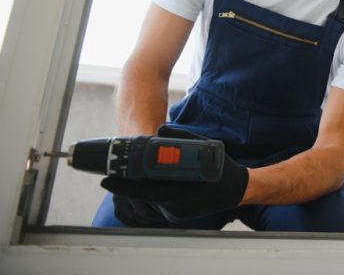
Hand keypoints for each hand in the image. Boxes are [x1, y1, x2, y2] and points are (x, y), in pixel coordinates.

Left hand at [101, 125, 248, 221]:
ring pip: (147, 202)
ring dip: (135, 190)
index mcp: (181, 197)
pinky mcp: (174, 213)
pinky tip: (142, 181)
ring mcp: (174, 214)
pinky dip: (146, 193)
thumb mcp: (207, 149)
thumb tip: (160, 131)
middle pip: (142, 198)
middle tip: (112, 174)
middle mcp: (175, 209)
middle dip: (125, 187)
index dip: (124, 187)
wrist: (235, 191)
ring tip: (126, 175)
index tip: (107, 180)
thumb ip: (182, 138)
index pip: (145, 193)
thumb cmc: (222, 171)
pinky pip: (155, 203)